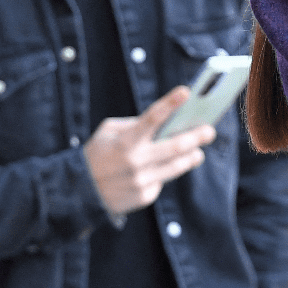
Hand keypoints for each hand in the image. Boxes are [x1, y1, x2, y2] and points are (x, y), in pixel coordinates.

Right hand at [83, 86, 216, 219]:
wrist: (78, 193)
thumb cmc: (97, 155)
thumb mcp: (108, 133)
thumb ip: (135, 125)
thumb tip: (167, 123)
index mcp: (125, 141)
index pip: (151, 118)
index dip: (170, 103)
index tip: (186, 91)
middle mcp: (135, 162)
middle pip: (175, 147)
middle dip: (196, 137)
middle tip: (210, 130)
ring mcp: (141, 181)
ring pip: (176, 167)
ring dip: (191, 157)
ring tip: (198, 152)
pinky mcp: (144, 196)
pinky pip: (162, 180)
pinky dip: (164, 173)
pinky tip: (161, 170)